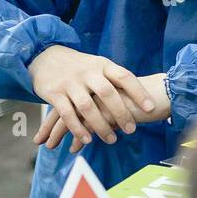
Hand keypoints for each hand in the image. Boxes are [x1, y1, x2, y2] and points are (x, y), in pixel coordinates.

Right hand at [28, 46, 159, 151]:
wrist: (45, 56)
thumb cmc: (81, 68)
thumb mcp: (99, 66)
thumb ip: (116, 80)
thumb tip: (144, 97)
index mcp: (103, 65)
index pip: (124, 77)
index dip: (138, 92)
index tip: (150, 108)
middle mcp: (87, 73)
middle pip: (107, 93)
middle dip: (121, 113)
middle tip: (132, 130)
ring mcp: (70, 83)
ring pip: (87, 107)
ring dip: (100, 125)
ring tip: (112, 140)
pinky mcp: (54, 93)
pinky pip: (68, 114)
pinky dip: (78, 129)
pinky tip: (88, 140)